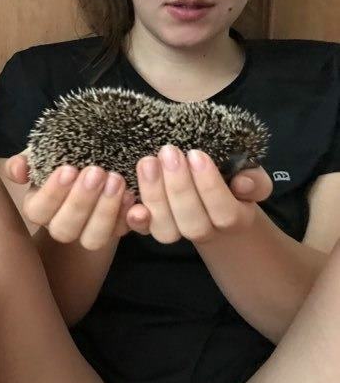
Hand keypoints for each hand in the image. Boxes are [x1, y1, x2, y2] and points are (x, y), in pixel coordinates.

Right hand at [6, 150, 134, 249]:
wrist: (99, 155)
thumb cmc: (65, 154)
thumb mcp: (44, 152)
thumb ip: (27, 160)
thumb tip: (18, 168)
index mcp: (40, 208)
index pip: (38, 211)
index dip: (52, 194)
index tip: (68, 169)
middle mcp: (63, 225)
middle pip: (65, 230)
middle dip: (81, 202)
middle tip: (97, 172)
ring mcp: (90, 232)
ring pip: (93, 239)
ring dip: (105, 211)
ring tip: (117, 180)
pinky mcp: (117, 230)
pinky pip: (124, 232)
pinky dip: (129, 217)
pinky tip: (133, 198)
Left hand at [126, 145, 273, 243]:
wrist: (209, 200)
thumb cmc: (230, 179)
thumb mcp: (249, 175)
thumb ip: (255, 180)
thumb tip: (243, 184)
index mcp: (233, 218)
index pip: (224, 213)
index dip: (209, 186)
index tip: (196, 154)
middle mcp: (204, 231)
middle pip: (192, 222)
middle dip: (179, 186)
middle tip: (169, 152)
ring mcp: (176, 231)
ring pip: (164, 228)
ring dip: (154, 195)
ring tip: (148, 162)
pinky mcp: (152, 226)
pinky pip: (141, 229)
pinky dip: (133, 216)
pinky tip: (127, 193)